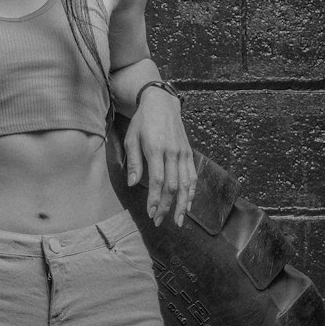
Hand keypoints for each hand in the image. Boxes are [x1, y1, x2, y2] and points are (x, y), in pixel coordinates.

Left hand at [124, 90, 196, 228]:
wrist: (162, 104)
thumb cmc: (143, 122)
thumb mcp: (132, 138)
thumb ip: (134, 162)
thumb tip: (133, 184)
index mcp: (156, 149)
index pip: (158, 180)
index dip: (155, 199)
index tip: (151, 213)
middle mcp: (172, 153)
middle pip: (173, 186)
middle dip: (167, 206)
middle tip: (159, 222)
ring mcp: (183, 153)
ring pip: (186, 184)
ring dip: (182, 204)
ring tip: (178, 221)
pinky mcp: (189, 153)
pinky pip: (193, 176)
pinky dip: (192, 192)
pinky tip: (188, 205)